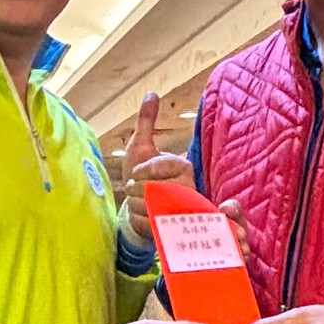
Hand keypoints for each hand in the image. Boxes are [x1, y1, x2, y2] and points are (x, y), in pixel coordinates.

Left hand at [120, 92, 252, 263]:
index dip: (147, 169)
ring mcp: (184, 211)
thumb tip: (152, 93)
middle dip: (139, 189)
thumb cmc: (141, 176)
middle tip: (133, 189)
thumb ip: (146, 122)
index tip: (135, 173)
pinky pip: (152, 225)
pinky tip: (139, 216)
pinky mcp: (176, 230)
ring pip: (155, 207)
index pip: (168, 166)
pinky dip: (138, 220)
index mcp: (184, 167)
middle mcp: (190, 189)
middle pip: (161, 188)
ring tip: (136, 202)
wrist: (138, 208)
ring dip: (136, 205)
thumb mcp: (141, 147)